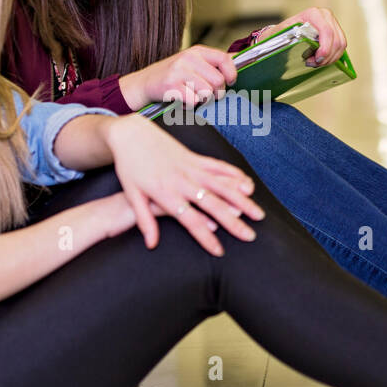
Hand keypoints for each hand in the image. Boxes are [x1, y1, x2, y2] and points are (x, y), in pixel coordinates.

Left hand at [103, 115, 264, 255]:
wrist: (130, 133)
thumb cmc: (129, 166)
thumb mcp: (131, 195)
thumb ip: (145, 220)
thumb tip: (151, 245)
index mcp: (166, 193)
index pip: (191, 220)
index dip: (206, 238)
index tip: (220, 252)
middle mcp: (183, 181)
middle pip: (213, 205)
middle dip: (233, 222)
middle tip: (250, 236)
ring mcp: (191, 167)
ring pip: (222, 185)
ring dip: (242, 200)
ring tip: (258, 214)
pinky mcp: (195, 157)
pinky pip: (218, 167)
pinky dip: (235, 176)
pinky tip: (249, 186)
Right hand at [124, 45, 237, 108]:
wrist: (144, 83)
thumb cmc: (173, 75)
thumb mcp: (192, 63)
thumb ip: (213, 63)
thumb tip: (238, 61)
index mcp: (197, 51)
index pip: (224, 59)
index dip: (231, 73)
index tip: (230, 82)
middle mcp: (188, 58)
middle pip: (218, 81)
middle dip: (216, 93)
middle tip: (207, 95)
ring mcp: (178, 71)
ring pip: (207, 92)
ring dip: (203, 100)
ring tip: (193, 97)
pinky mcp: (170, 86)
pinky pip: (193, 100)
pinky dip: (190, 105)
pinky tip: (183, 101)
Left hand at [266, 7, 346, 65]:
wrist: (289, 28)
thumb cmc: (286, 30)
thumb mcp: (284, 32)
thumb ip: (290, 36)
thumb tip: (296, 42)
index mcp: (314, 13)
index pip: (327, 32)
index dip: (325, 49)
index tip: (317, 60)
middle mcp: (326, 16)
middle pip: (336, 41)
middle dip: (327, 57)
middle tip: (314, 63)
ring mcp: (333, 23)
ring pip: (341, 45)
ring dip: (330, 58)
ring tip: (316, 62)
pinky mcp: (337, 31)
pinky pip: (341, 47)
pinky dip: (332, 56)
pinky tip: (321, 59)